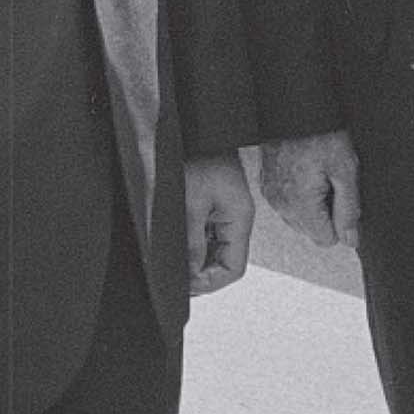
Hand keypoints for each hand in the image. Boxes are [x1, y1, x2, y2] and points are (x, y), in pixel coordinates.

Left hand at [185, 153, 254, 294]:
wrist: (197, 129)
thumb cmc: (198, 156)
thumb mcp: (191, 202)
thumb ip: (192, 242)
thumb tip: (191, 275)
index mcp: (240, 218)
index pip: (234, 268)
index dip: (211, 282)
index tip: (186, 284)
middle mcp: (236, 219)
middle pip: (224, 262)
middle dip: (201, 273)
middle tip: (175, 276)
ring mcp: (224, 213)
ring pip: (213, 251)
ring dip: (195, 259)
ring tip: (174, 260)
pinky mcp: (212, 206)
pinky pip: (206, 235)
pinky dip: (192, 244)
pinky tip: (176, 243)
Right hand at [261, 130, 359, 249]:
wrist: (294, 108)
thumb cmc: (319, 131)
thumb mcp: (345, 169)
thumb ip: (349, 209)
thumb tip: (351, 239)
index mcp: (300, 204)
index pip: (326, 239)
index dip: (340, 220)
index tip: (340, 194)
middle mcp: (281, 203)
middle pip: (312, 231)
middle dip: (326, 212)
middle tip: (330, 180)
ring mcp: (271, 194)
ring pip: (300, 219)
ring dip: (312, 204)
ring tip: (317, 172)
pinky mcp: (266, 184)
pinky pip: (288, 203)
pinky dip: (299, 194)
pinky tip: (305, 170)